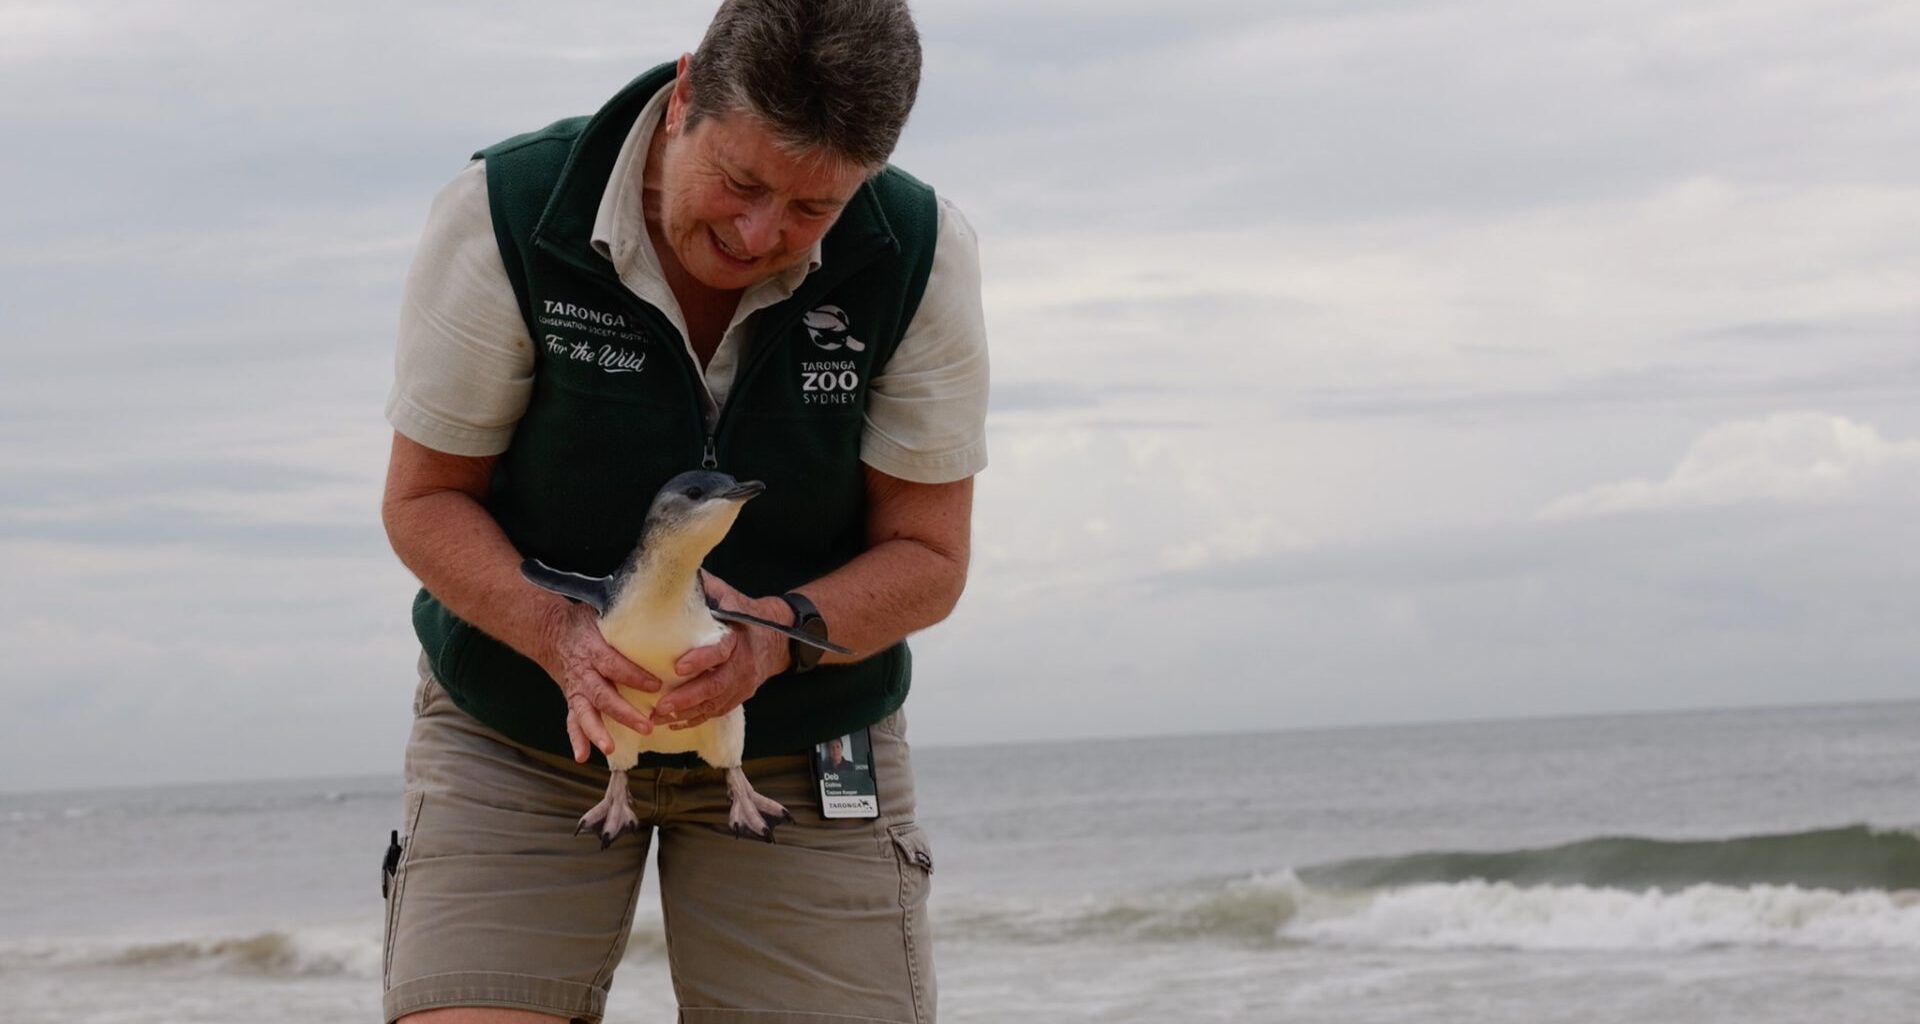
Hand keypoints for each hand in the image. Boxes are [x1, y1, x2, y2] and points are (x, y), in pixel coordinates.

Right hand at [538, 601, 663, 762]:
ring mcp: (576, 690)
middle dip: (624, 713)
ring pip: (586, 714)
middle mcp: (584, 673)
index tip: (656, 686)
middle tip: (646, 726)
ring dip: (597, 732)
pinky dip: (576, 740)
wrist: (549, 633)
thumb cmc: (583, 622)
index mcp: (593, 649)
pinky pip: (572, 722)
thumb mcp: (601, 612)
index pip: (614, 664)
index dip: (634, 676)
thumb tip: (657, 607)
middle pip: (603, 696)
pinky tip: (583, 757)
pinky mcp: (572, 700)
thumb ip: (625, 617)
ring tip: (610, 748)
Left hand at [652, 574, 792, 729]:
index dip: (701, 660)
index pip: (721, 651)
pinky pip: (716, 712)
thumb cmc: (743, 613)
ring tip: (657, 718)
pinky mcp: (738, 697)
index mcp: (738, 637)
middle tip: (660, 706)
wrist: (777, 638)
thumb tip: (671, 573)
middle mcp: (742, 665)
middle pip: (716, 686)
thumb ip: (703, 589)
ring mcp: (742, 684)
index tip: (677, 667)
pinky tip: (673, 723)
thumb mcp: (727, 596)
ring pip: (714, 704)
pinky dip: (695, 719)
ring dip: (686, 713)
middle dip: (688, 698)